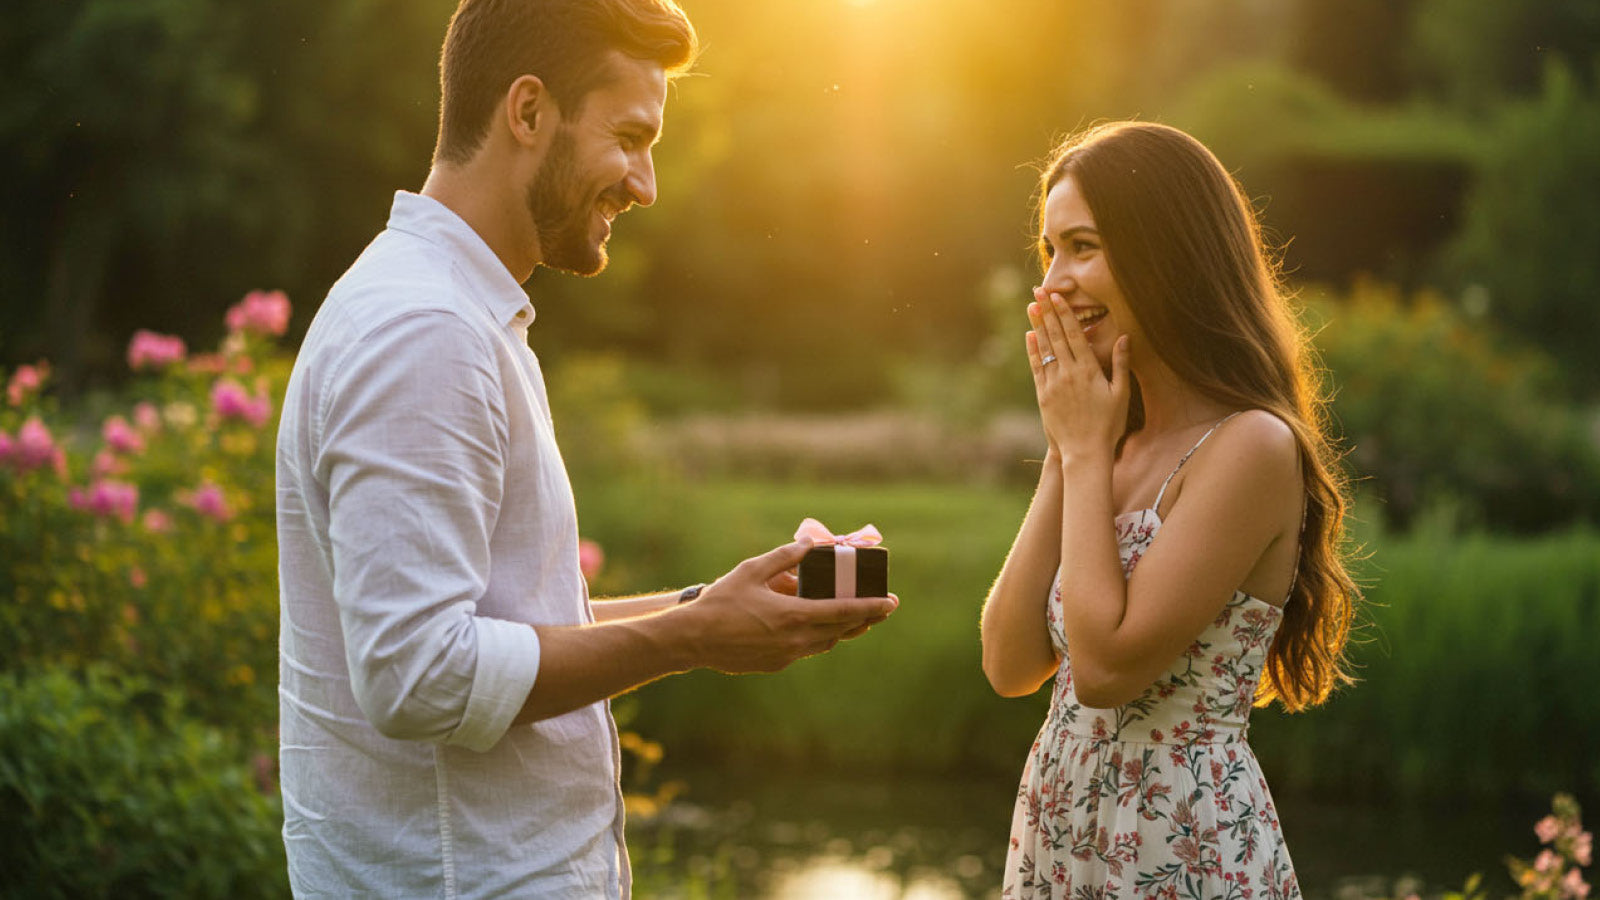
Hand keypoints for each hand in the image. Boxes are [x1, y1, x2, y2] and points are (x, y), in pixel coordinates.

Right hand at [682, 540, 896, 673]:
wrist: (693, 640)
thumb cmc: (720, 601)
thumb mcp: (751, 570)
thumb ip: (784, 556)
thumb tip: (810, 542)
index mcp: (794, 616)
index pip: (844, 612)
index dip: (871, 607)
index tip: (891, 602)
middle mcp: (796, 640)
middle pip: (842, 631)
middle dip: (866, 618)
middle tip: (883, 608)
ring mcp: (786, 656)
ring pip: (826, 642)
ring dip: (843, 629)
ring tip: (856, 617)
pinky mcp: (776, 664)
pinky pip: (806, 649)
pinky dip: (818, 637)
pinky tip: (816, 626)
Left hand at [1026, 288, 1130, 460]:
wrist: (1084, 452)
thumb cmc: (1108, 425)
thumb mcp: (1121, 394)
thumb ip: (1120, 364)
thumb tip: (1124, 337)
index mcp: (1088, 370)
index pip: (1074, 335)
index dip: (1064, 314)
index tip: (1057, 297)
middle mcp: (1068, 373)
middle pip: (1056, 336)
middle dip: (1047, 312)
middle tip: (1038, 292)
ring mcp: (1053, 384)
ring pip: (1044, 349)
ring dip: (1038, 326)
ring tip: (1032, 306)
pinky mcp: (1043, 396)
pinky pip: (1036, 368)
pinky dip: (1033, 351)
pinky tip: (1029, 336)